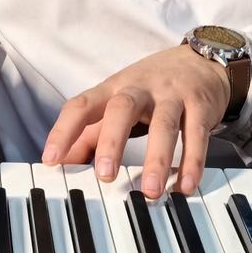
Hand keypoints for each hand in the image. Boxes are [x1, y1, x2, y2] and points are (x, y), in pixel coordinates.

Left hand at [41, 45, 231, 198]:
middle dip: (112, 141)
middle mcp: (140, 89)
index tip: (51, 160)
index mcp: (113, 89)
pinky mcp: (200, 105)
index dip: (64, 131)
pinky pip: (196, 134)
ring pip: (164, 124)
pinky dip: (192, 161)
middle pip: (122, 109)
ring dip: (157, 159)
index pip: (82, 105)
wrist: (200, 60)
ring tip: (151, 191)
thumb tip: (61, 164)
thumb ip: (89, 134)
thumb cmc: (150, 88)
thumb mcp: (116, 102)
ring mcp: (172, 95)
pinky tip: (186, 185)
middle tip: (105, 176)